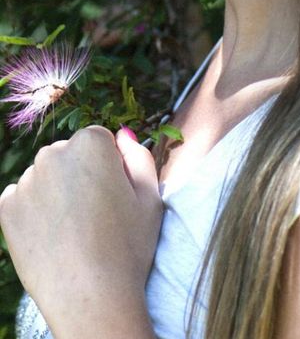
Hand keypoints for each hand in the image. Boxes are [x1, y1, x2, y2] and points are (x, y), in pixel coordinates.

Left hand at [0, 126, 162, 337]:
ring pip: (45, 177)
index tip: (114, 196)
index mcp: (90, 144)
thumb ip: (138, 158)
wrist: (90, 299)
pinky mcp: (6, 208)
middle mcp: (53, 154)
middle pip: (68, 155)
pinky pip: (22, 198)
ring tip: (73, 231)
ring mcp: (26, 181)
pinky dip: (34, 211)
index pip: (99, 140)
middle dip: (80, 175)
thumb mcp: (150, 198)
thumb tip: (122, 136)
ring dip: (56, 192)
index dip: (110, 168)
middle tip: (94, 216)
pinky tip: (52, 236)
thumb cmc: (127, 248)